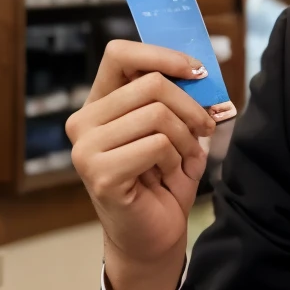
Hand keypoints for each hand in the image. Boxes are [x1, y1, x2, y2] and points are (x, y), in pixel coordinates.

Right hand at [65, 40, 216, 289]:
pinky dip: (175, 161)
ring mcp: (86, 148)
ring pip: (158, 114)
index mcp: (100, 103)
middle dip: (191, 107)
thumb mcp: (178, 131)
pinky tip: (166, 178)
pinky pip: (156, 145)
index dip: (163, 55)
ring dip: (184, 140)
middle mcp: (84, 121)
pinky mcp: (99, 173)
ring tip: (179, 161)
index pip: (120, 54)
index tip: (197, 71)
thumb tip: (202, 72)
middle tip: (205, 129)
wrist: (155, 235)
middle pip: (152, 84)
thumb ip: (182, 99)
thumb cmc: (165, 180)